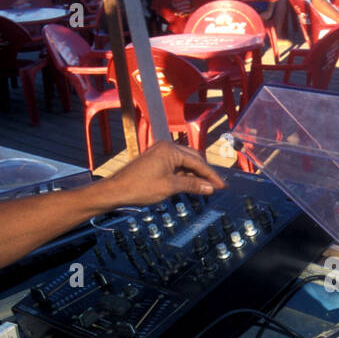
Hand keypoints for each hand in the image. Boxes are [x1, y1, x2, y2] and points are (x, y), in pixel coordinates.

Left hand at [97, 140, 226, 208]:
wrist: (116, 190)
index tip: (222, 186)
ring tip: (205, 189)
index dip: (211, 176)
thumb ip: (192, 185)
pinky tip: (190, 186)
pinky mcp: (155, 160)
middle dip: (204, 174)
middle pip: (193, 159)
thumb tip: (210, 188)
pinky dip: (184, 176)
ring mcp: (160, 153)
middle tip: (216, 187)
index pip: (197, 162)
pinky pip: (175, 166)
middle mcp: (166, 147)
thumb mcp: (170, 187)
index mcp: (170, 149)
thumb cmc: (140, 188)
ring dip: (194, 176)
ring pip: (184, 163)